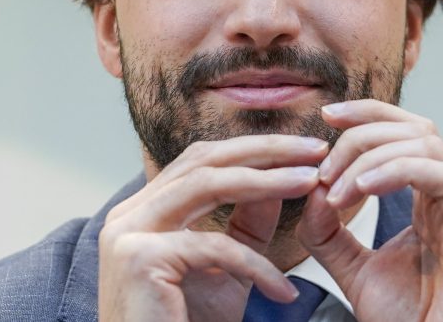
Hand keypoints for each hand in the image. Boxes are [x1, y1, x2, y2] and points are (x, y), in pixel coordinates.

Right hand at [98, 134, 328, 321]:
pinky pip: (212, 247)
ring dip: (266, 180)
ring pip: (205, 185)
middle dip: (264, 151)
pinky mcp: (139, 259)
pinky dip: (255, 266)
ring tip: (310, 182)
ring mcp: (127, 232)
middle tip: (314, 150)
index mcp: (143, 211)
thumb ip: (246, 227)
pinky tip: (283, 291)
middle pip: (202, 160)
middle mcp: (128, 214)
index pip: (200, 161)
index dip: (251, 150)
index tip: (301, 151)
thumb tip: (277, 181)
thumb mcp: (227, 272)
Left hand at [298, 100, 442, 320]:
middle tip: (325, 167)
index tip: (327, 115)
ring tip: (338, 189)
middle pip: (415, 128)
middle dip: (362, 134)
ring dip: (371, 155)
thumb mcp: (353, 270)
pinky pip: (442, 175)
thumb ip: (327, 231)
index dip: (369, 114)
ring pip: (427, 143)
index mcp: (431, 202)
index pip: (406, 133)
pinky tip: (363, 187)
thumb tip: (312, 189)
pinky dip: (397, 170)